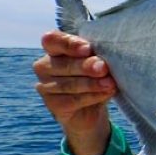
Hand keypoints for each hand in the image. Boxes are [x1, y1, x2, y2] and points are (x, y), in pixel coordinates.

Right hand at [33, 30, 116, 154]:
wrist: (96, 114)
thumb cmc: (99, 80)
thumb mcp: (100, 66)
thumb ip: (99, 59)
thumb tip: (108, 58)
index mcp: (55, 50)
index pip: (52, 40)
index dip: (67, 43)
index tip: (86, 47)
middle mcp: (45, 67)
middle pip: (61, 64)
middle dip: (84, 66)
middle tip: (103, 67)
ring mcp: (45, 88)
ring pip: (66, 84)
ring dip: (90, 84)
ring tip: (110, 83)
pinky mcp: (53, 106)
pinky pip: (71, 100)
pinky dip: (90, 97)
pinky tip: (105, 94)